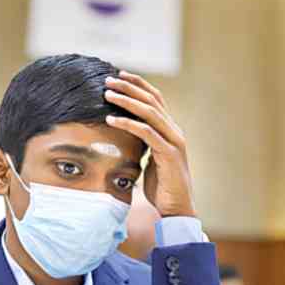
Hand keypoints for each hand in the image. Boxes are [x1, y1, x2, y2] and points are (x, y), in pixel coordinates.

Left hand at [104, 71, 195, 217]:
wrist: (177, 209)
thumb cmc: (162, 187)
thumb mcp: (151, 159)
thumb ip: (145, 144)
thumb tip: (126, 134)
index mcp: (171, 131)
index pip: (156, 99)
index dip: (138, 85)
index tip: (119, 75)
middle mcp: (175, 132)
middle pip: (152, 100)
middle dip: (130, 87)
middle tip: (108, 79)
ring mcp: (175, 142)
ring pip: (151, 112)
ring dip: (127, 101)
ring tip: (107, 94)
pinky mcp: (170, 155)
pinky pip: (147, 133)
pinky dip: (128, 124)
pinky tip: (111, 120)